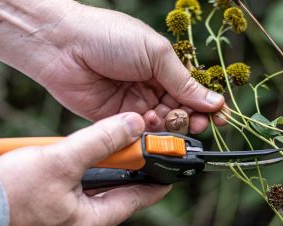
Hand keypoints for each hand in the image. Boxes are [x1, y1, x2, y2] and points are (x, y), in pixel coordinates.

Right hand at [0, 113, 169, 225]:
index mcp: (90, 221)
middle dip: (127, 172)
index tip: (171, 171)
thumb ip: (100, 142)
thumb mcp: (60, 161)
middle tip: (138, 151)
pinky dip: (80, 175)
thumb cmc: (9, 196)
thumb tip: (132, 125)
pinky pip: (74, 193)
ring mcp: (63, 223)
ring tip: (110, 151)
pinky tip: (75, 161)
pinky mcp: (48, 216)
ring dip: (101, 170)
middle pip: (115, 194)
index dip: (156, 183)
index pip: (137, 199)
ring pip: (93, 192)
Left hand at [29, 1, 224, 132]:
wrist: (62, 45)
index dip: (207, 105)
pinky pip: (139, 133)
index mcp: (164, 67)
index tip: (220, 117)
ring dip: (171, 127)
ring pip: (162, 125)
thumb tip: (215, 101)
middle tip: (198, 124)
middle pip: (181, 112)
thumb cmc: (110, 36)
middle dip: (192, 119)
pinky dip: (148, 133)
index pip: (193, 92)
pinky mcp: (116, 119)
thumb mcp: (156, 53)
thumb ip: (183, 81)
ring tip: (171, 121)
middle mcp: (152, 87)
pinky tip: (149, 123)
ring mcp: (134, 104)